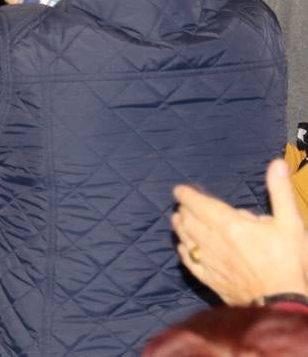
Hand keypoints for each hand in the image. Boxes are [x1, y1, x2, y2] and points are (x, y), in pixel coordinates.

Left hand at [173, 158, 307, 304]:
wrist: (283, 302)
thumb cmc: (287, 263)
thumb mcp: (290, 223)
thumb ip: (280, 192)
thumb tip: (276, 164)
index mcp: (230, 225)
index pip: (200, 204)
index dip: (187, 195)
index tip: (179, 190)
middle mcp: (215, 242)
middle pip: (190, 221)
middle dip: (184, 210)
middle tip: (181, 204)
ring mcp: (211, 262)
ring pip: (187, 240)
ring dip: (180, 228)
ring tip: (176, 220)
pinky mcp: (212, 280)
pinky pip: (191, 263)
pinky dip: (184, 252)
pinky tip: (183, 249)